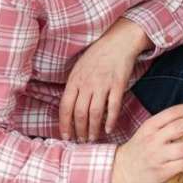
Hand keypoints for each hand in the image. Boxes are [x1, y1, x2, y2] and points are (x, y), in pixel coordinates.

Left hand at [60, 18, 152, 141]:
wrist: (117, 42)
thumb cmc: (97, 55)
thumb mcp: (79, 68)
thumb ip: (74, 86)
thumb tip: (69, 106)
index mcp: (74, 80)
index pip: (65, 107)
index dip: (64, 124)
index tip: (66, 136)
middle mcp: (87, 84)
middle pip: (79, 113)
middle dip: (79, 130)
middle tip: (81, 140)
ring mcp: (102, 84)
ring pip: (95, 113)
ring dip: (93, 129)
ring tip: (93, 138)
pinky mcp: (117, 84)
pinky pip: (113, 106)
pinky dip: (110, 120)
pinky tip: (108, 129)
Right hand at [110, 104, 182, 182]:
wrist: (121, 169)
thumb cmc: (140, 147)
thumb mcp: (148, 130)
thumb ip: (166, 123)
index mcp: (151, 126)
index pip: (172, 113)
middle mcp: (154, 139)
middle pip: (180, 127)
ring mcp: (157, 156)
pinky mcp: (160, 172)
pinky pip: (181, 165)